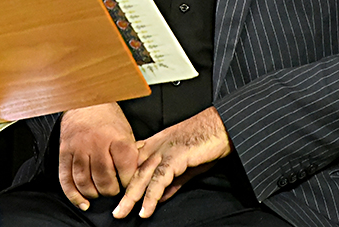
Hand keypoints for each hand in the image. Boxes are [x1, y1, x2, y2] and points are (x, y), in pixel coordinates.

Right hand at [58, 102, 138, 210]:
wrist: (84, 100)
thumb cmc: (107, 117)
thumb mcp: (125, 131)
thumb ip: (129, 153)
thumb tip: (136, 175)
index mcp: (116, 138)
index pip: (125, 169)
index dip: (128, 182)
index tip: (127, 183)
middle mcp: (96, 144)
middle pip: (104, 179)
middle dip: (111, 190)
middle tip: (113, 190)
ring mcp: (78, 148)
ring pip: (84, 181)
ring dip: (93, 193)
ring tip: (99, 193)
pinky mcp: (65, 152)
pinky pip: (66, 178)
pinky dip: (73, 195)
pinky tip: (82, 201)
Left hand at [113, 107, 232, 218]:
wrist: (223, 126)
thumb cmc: (208, 143)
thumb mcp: (187, 166)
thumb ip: (172, 182)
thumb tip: (159, 198)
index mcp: (156, 145)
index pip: (133, 163)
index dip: (125, 180)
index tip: (119, 198)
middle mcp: (156, 146)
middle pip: (133, 171)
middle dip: (122, 192)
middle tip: (115, 211)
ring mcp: (165, 150)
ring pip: (142, 175)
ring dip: (131, 197)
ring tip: (122, 213)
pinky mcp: (176, 156)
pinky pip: (160, 179)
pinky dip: (151, 196)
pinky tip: (146, 209)